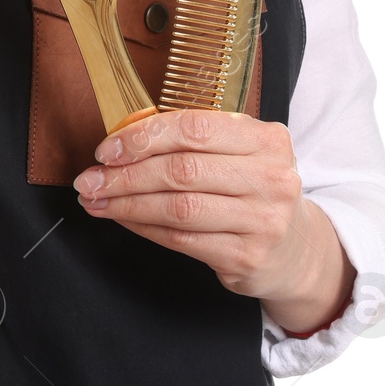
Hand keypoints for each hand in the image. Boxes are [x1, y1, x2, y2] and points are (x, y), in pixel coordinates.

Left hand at [71, 109, 355, 330]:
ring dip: (127, 204)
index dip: (143, 137)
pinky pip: (182, 240)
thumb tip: (117, 143)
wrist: (295, 248)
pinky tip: (125, 219)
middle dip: (125, 175)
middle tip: (89, 180)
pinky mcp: (248, 257)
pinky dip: (144, 228)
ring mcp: (263, 221)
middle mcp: (271, 179)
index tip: (106, 149)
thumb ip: (191, 140)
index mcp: (266, 140)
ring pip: (178, 208)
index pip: (194, 129)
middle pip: (181, 171)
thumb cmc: (251, 189)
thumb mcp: (237, 153)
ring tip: (96, 201)